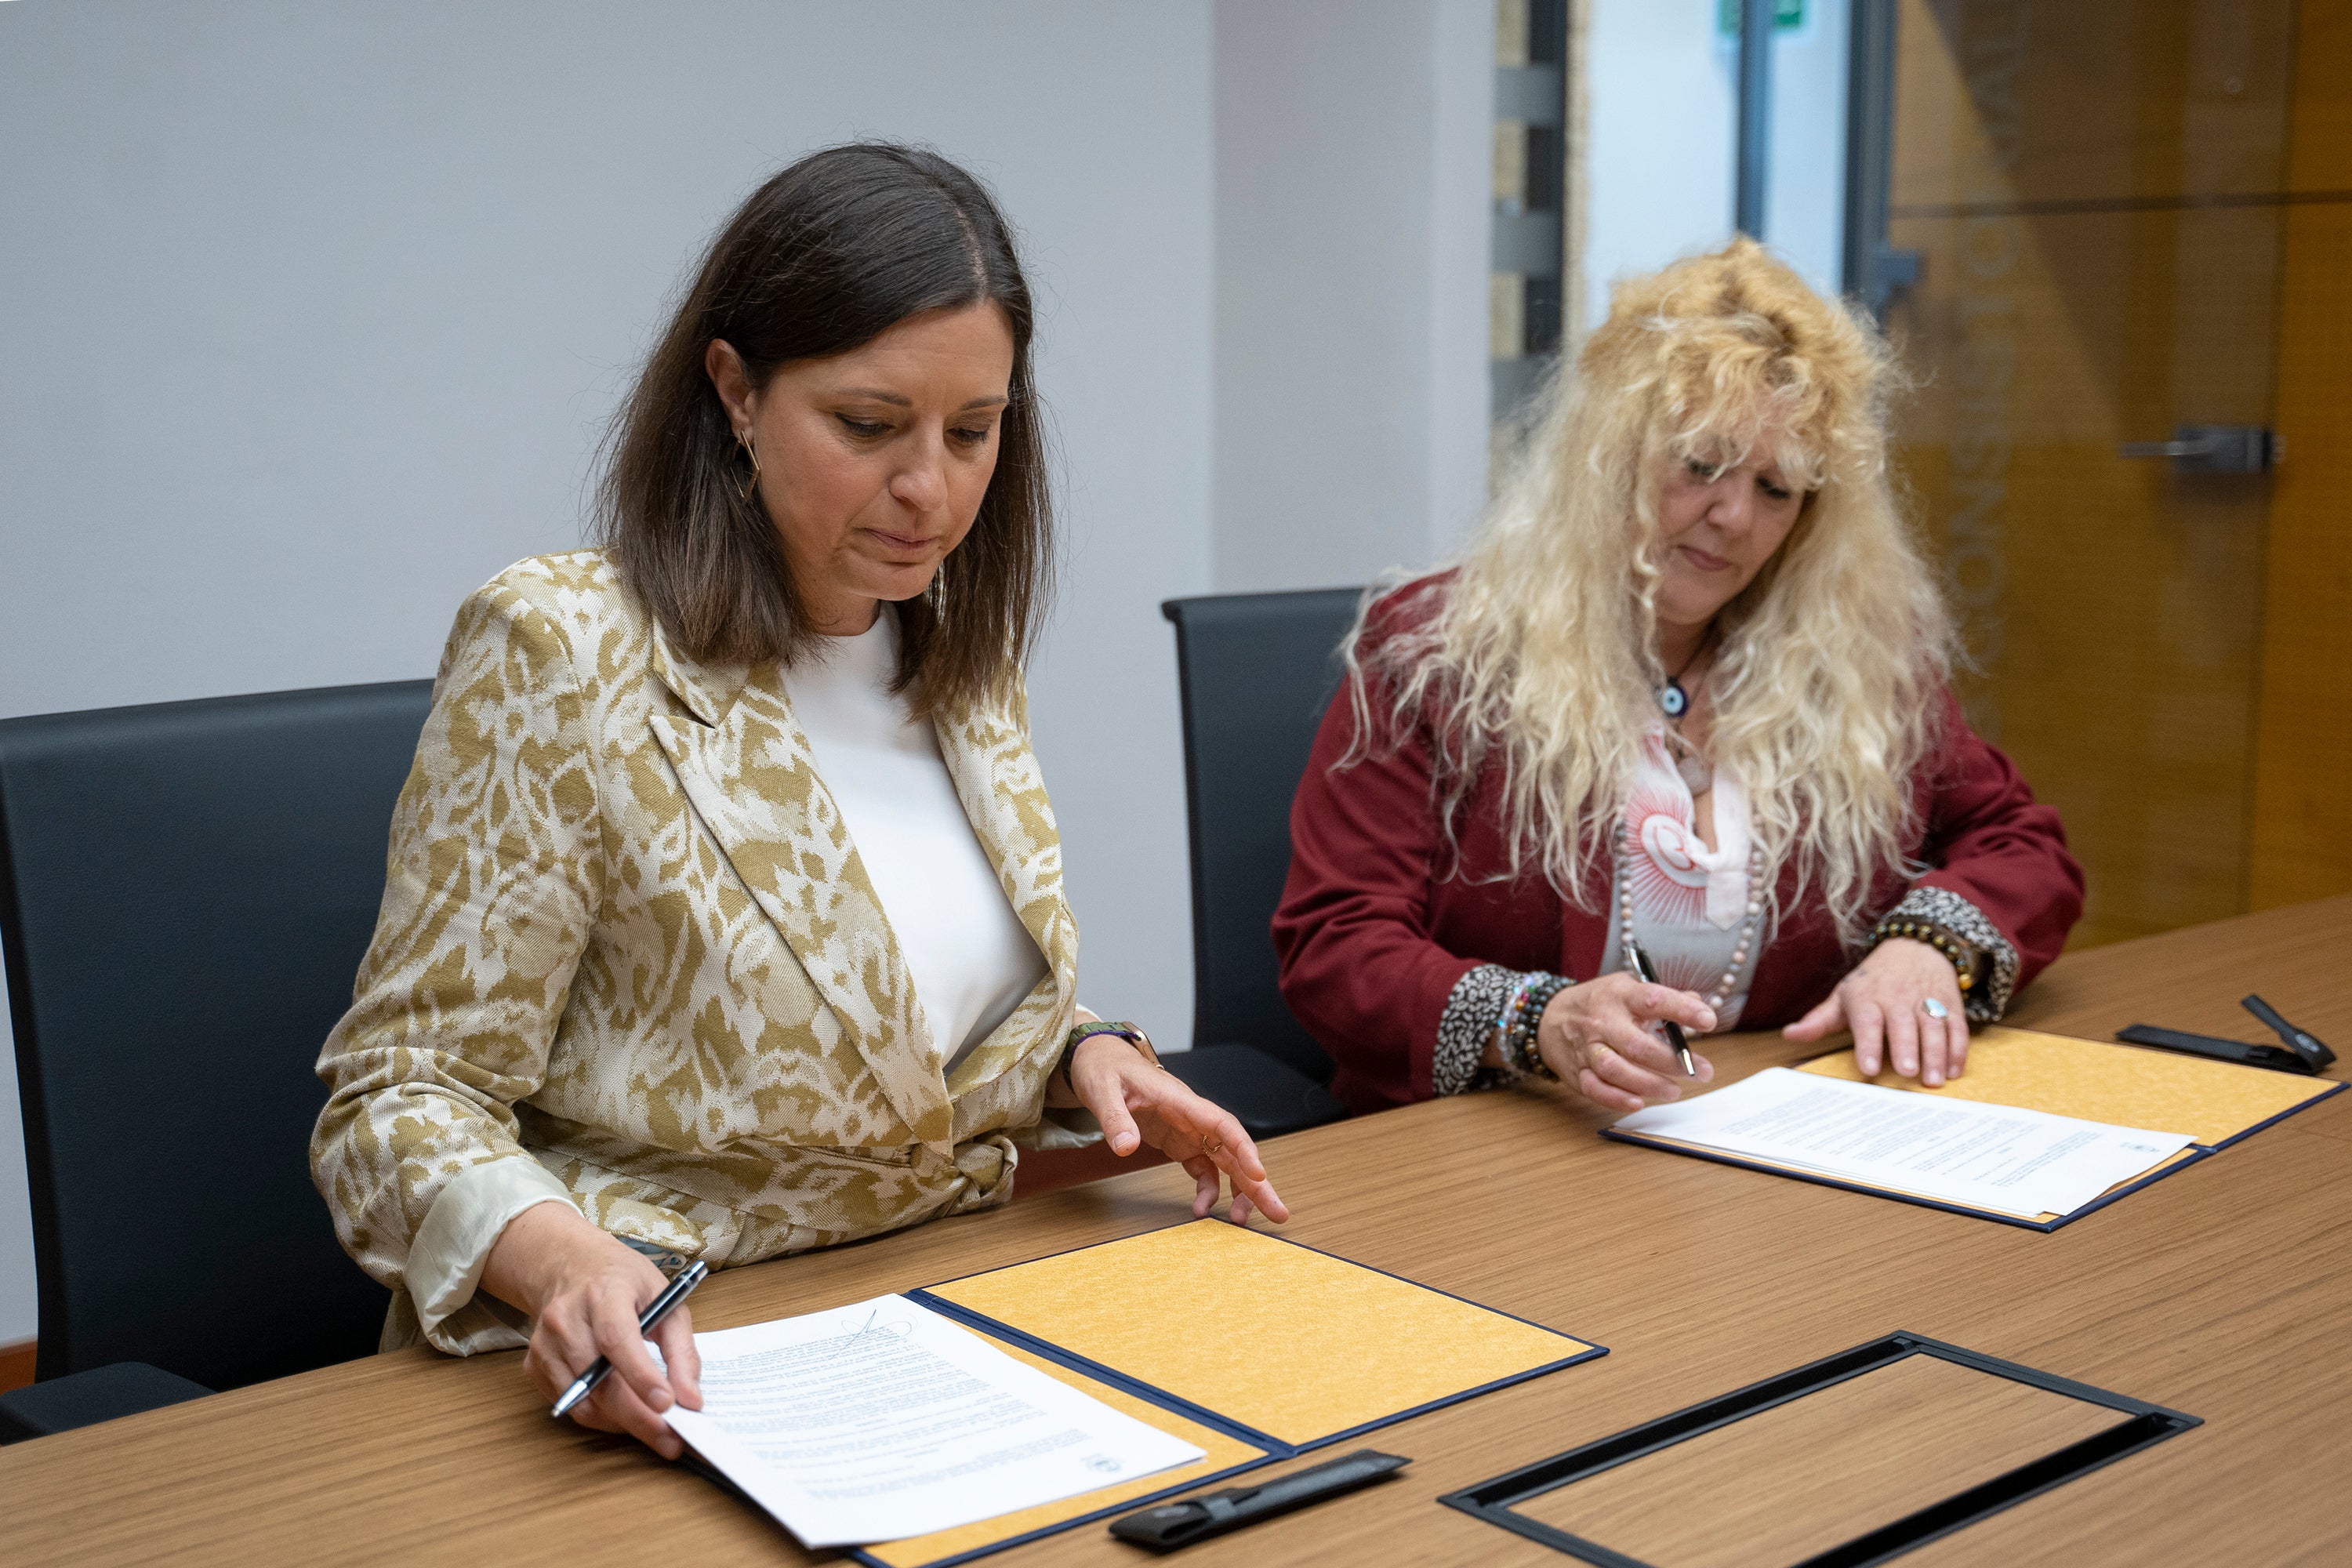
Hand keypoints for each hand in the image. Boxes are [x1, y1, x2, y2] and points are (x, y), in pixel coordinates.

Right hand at [478, 1201, 701, 1457]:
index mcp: (603, 1292)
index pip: (617, 1339)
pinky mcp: (534, 1365)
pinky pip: (570, 1404)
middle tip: (670, 1440)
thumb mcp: (665, 1299)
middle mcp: (566, 1318)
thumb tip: (690, 1399)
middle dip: (638, 1416)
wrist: (569, 1267)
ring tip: (653, 1428)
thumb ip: (682, 1349)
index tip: (668, 1404)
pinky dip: (600, 1416)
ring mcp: (544, 1344)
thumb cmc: (624, 1282)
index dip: (641, 1376)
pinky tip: (623, 1412)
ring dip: (622, 1422)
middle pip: (599, 1380)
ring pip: (584, 1400)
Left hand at [1065, 1034, 1290, 1226]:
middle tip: (1277, 1211)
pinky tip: (1201, 1208)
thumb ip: (1115, 1119)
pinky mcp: (1180, 1141)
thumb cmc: (1105, 1068)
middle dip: (1258, 1181)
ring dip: (1240, 1190)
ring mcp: (1189, 1130)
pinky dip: (1208, 1189)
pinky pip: (1204, 1168)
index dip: (1244, 1149)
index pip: (1222, 1124)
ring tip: (1242, 1220)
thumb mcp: (1102, 1090)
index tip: (1259, 1175)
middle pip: (1235, 1148)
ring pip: (1227, 1161)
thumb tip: (1125, 1148)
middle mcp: (1193, 1116)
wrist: (1100, 1060)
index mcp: (1180, 1100)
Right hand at [1535, 974, 1716, 1112]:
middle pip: (1637, 1045)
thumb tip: (1700, 1005)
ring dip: (1649, 1084)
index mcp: (1619, 995)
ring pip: (1616, 1071)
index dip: (1682, 1009)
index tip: (1708, 1020)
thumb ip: (1664, 998)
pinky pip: (1596, 1089)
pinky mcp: (1577, 1072)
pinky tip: (1639, 1102)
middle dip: (1672, 1062)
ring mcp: (1587, 1048)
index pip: (1653, 999)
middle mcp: (1602, 1021)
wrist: (1548, 1017)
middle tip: (1701, 1072)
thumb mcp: (1627, 988)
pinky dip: (1618, 1099)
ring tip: (1674, 1091)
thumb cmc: (1599, 1003)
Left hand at [1782, 937, 1969, 1085]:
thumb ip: (1819, 1020)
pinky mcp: (1950, 1004)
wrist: (1915, 948)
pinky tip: (1954, 1071)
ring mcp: (1926, 1000)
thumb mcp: (1843, 995)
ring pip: (1934, 1026)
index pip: (1867, 1020)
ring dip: (1937, 1053)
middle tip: (1908, 1072)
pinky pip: (1957, 1027)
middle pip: (1903, 1024)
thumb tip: (1789, 1035)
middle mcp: (1898, 998)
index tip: (1868, 1068)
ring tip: (1934, 1079)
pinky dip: (1958, 1050)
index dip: (1867, 1044)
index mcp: (1867, 997)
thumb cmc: (1873, 981)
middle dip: (1906, 1047)